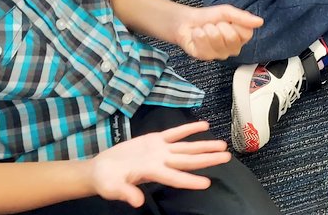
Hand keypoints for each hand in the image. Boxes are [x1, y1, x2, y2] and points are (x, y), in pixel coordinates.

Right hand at [89, 121, 230, 207]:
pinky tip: (203, 125)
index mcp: (151, 173)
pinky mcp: (154, 140)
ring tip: (222, 145)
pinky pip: (175, 133)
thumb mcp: (112, 188)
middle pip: (188, 160)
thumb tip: (137, 202)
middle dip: (207, 159)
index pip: (175, 178)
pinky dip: (189, 129)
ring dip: (204, 145)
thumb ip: (126, 193)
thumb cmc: (106, 181)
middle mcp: (160, 162)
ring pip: (186, 147)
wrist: (100, 170)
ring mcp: (159, 150)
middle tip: (227, 157)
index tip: (207, 183)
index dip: (190, 180)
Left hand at [175, 5, 263, 60]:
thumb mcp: (227, 12)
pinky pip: (203, 43)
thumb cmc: (209, 17)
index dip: (235, 23)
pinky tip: (197, 35)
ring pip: (216, 39)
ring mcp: (218, 55)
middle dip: (219, 25)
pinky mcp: (204, 57)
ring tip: (205, 29)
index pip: (246, 33)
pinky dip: (197, 34)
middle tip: (215, 25)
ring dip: (207, 29)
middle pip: (232, 37)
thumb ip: (243, 17)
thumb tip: (260, 21)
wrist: (188, 21)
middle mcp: (232, 49)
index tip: (227, 21)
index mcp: (240, 38)